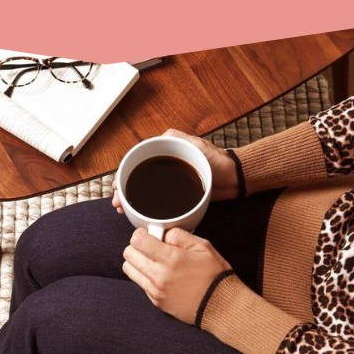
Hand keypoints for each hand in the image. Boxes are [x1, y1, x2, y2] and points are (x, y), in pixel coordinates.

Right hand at [112, 129, 238, 215]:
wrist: (235, 179)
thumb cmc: (218, 160)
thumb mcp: (197, 145)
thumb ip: (177, 138)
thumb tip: (160, 137)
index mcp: (164, 155)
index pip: (137, 163)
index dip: (124, 175)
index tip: (117, 186)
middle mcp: (164, 169)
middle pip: (136, 180)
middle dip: (124, 192)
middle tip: (118, 203)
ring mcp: (169, 184)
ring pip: (143, 194)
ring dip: (131, 202)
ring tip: (123, 210)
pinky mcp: (177, 198)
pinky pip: (157, 204)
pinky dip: (145, 210)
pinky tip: (137, 216)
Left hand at [121, 226, 232, 322]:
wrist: (220, 305)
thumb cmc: (215, 276)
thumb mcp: (203, 248)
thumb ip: (180, 236)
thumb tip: (163, 233)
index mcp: (170, 258)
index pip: (138, 241)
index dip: (140, 234)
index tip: (147, 234)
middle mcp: (158, 275)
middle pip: (128, 254)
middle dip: (137, 246)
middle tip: (150, 246)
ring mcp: (155, 290)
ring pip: (129, 269)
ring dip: (136, 261)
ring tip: (152, 260)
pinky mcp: (155, 300)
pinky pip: (140, 283)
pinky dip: (144, 276)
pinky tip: (159, 274)